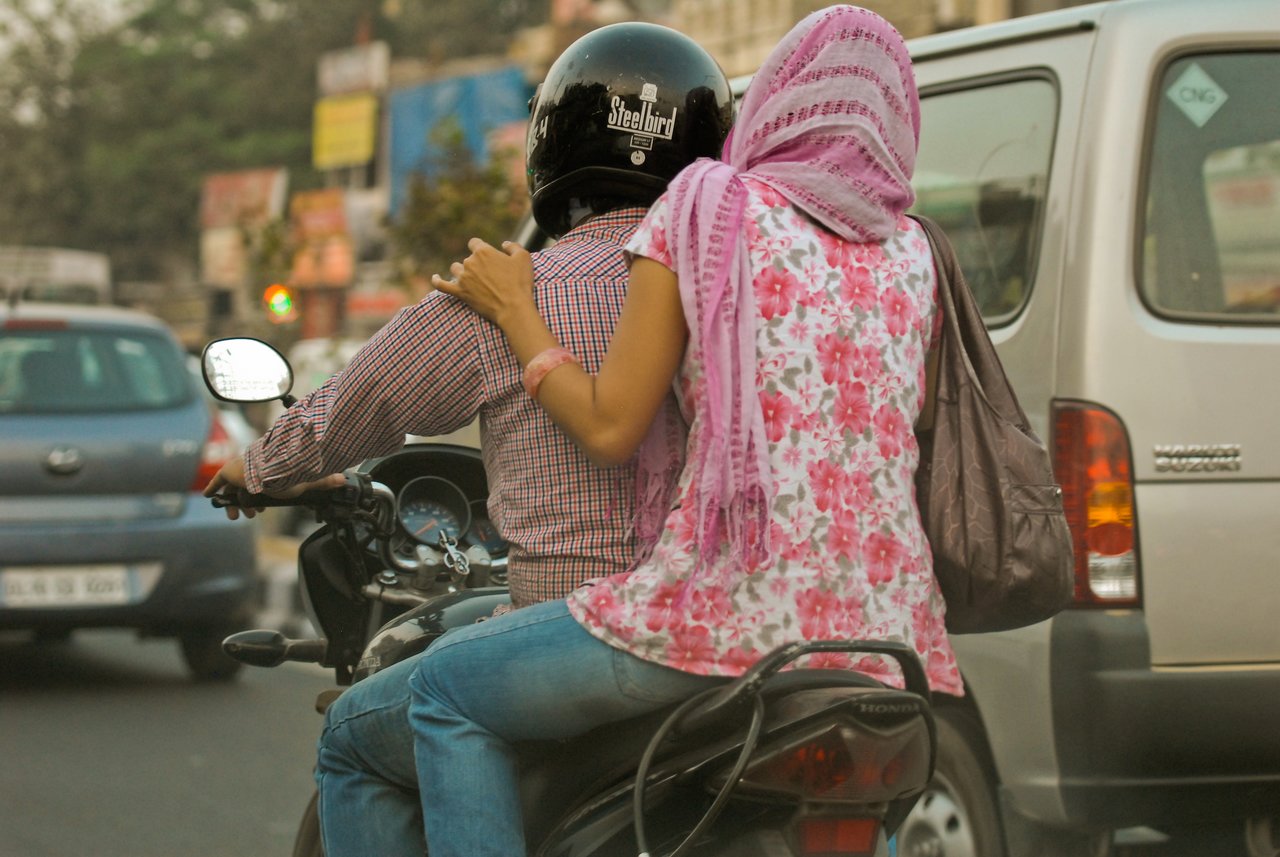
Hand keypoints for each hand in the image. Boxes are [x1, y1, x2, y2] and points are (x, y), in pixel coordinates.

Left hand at [203, 457, 345, 519]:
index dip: (260, 498)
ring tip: (237, 515)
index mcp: (270, 470)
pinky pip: (217, 482)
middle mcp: (253, 469)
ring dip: (234, 503)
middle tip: (252, 514)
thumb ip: (323, 481)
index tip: (260, 509)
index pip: (261, 484)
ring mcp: (239, 470)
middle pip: (246, 488)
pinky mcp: (227, 472)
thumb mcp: (306, 482)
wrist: (271, 468)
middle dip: (248, 503)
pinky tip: (208, 496)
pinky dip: (212, 489)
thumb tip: (344, 479)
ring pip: (232, 490)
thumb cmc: (289, 474)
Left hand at [431, 238, 534, 325]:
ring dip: (462, 272)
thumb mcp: (523, 258)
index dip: (480, 248)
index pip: (474, 243)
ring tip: (473, 281)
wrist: (513, 307)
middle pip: (467, 258)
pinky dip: (437, 281)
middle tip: (489, 277)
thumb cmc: (520, 282)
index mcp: (483, 251)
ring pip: (455, 270)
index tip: (486, 256)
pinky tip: (434, 278)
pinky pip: (441, 285)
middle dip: (476, 265)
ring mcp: (463, 278)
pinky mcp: (460, 293)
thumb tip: (504, 244)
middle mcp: (470, 262)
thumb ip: (512, 246)